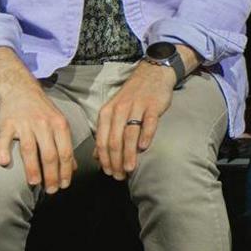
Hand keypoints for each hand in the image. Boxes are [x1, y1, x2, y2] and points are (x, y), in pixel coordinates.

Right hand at [0, 87, 76, 194]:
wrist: (20, 89)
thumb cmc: (43, 111)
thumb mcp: (59, 123)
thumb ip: (65, 145)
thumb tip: (73, 169)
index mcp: (60, 125)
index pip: (65, 152)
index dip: (66, 171)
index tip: (65, 185)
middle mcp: (44, 124)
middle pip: (49, 154)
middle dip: (52, 175)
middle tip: (52, 190)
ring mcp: (24, 123)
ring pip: (30, 149)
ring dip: (32, 168)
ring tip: (34, 183)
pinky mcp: (7, 123)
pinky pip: (4, 139)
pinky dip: (3, 150)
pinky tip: (4, 163)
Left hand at [94, 62, 176, 180]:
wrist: (152, 74)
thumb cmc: (132, 97)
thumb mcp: (114, 112)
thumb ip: (105, 133)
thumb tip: (97, 157)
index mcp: (106, 113)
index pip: (101, 140)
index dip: (104, 159)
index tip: (109, 173)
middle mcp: (118, 110)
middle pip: (114, 140)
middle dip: (115, 161)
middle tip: (119, 176)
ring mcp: (136, 107)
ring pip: (129, 134)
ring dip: (129, 154)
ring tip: (130, 169)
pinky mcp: (152, 106)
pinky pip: (148, 122)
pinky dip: (145, 136)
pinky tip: (144, 148)